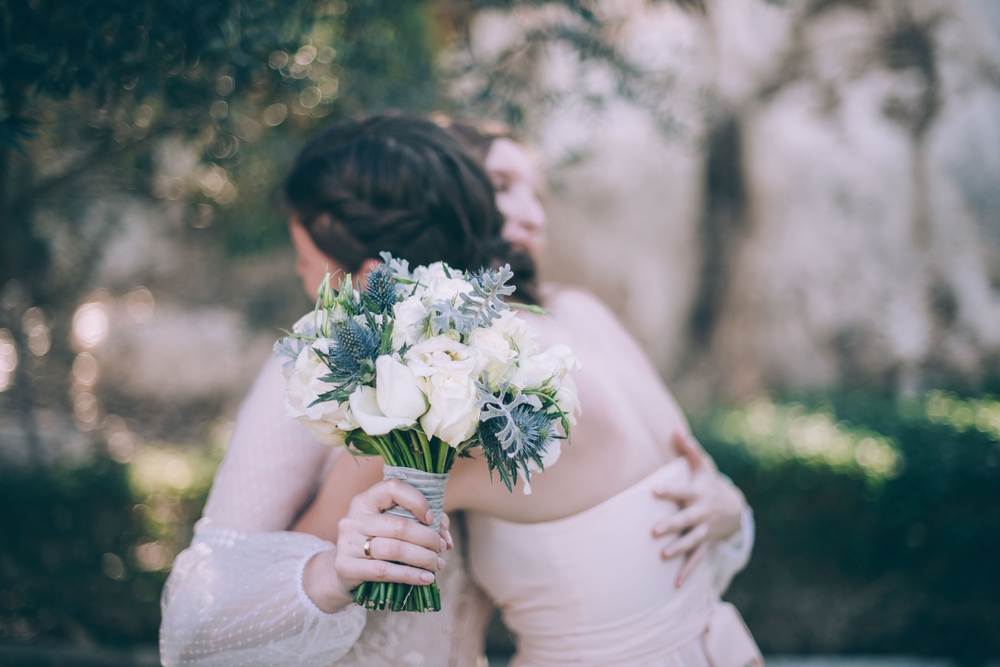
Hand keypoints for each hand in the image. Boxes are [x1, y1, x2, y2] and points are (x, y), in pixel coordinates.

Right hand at [302, 479, 449, 612]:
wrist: (345, 572)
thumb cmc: (379, 543)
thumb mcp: (396, 527)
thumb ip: (426, 525)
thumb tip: (447, 541)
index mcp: (366, 500)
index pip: (393, 488)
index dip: (417, 501)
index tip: (431, 519)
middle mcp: (353, 518)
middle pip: (399, 525)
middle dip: (428, 538)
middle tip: (440, 549)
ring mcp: (347, 542)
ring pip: (394, 549)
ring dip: (423, 558)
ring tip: (437, 564)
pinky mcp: (345, 567)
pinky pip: (384, 571)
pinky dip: (410, 575)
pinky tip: (426, 578)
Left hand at [652, 432, 745, 587]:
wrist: (735, 508)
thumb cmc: (709, 483)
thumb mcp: (704, 465)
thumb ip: (689, 450)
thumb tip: (675, 431)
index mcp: (698, 493)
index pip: (682, 490)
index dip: (669, 490)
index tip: (653, 490)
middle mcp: (701, 513)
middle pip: (685, 520)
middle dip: (671, 526)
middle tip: (653, 531)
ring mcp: (705, 530)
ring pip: (691, 541)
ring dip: (678, 549)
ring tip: (663, 555)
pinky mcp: (706, 544)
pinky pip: (697, 559)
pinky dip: (687, 571)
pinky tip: (675, 584)